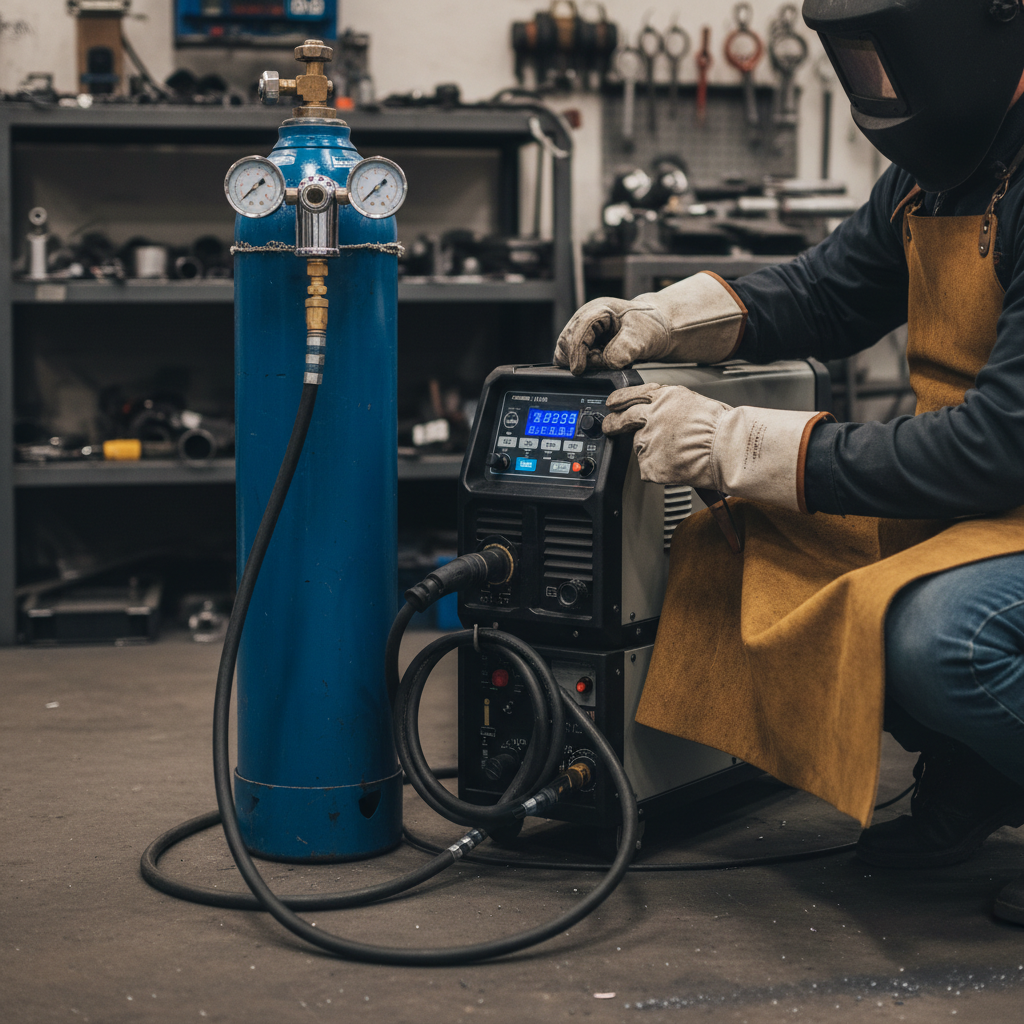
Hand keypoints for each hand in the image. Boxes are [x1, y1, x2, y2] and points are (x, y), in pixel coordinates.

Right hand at [553, 272, 746, 375]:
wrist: (676, 326)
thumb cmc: (662, 324)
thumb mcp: (647, 335)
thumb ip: (627, 347)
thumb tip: (612, 360)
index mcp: (600, 311)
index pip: (575, 330)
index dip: (574, 350)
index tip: (580, 368)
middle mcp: (593, 320)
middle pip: (568, 340)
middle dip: (573, 357)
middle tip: (584, 371)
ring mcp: (594, 334)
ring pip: (573, 351)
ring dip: (580, 364)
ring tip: (595, 371)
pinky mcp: (598, 346)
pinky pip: (584, 359)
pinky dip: (587, 368)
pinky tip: (598, 372)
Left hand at [603, 382, 827, 510]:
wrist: (727, 448)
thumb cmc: (722, 428)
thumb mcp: (695, 403)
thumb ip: (673, 408)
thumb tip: (665, 415)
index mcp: (664, 397)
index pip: (633, 395)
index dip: (619, 399)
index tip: (611, 403)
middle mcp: (652, 416)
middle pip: (623, 419)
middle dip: (613, 423)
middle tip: (609, 426)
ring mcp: (648, 440)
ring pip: (639, 447)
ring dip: (651, 452)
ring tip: (675, 455)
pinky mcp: (649, 464)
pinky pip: (648, 470)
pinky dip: (659, 471)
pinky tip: (677, 467)